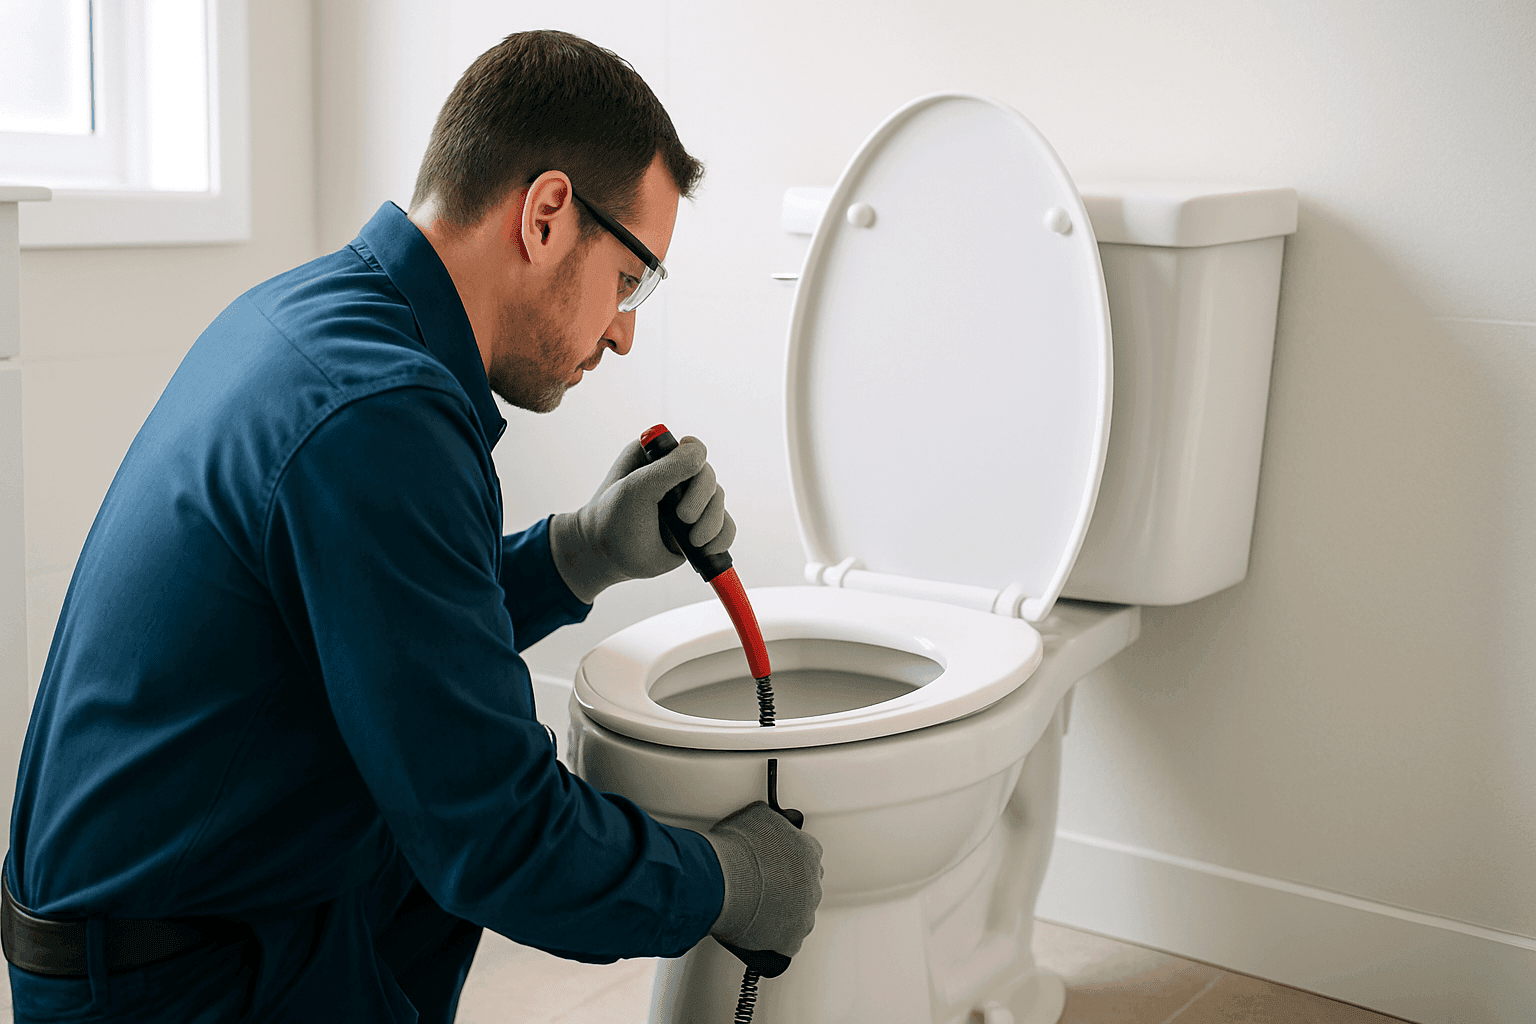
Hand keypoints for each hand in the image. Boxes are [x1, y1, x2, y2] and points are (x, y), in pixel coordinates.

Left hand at [549, 436, 736, 603]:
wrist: (608, 558)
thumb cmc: (613, 520)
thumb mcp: (637, 489)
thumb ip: (668, 468)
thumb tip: (700, 451)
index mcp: (658, 456)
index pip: (692, 448)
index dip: (694, 465)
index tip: (681, 482)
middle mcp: (676, 475)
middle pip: (710, 477)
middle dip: (702, 500)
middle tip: (683, 518)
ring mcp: (688, 501)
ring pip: (720, 502)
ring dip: (712, 523)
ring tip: (693, 541)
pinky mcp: (698, 526)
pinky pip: (726, 526)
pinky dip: (721, 538)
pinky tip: (706, 549)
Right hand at [703, 801, 823, 957]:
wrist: (723, 881)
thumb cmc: (735, 848)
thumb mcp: (756, 817)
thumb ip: (771, 821)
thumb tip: (768, 818)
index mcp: (809, 852)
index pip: (806, 856)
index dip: (786, 859)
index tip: (771, 862)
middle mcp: (813, 884)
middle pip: (803, 887)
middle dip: (784, 887)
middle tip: (758, 886)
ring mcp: (804, 914)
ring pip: (796, 916)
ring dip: (779, 913)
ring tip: (751, 911)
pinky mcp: (791, 941)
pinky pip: (784, 943)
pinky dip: (771, 940)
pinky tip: (753, 933)